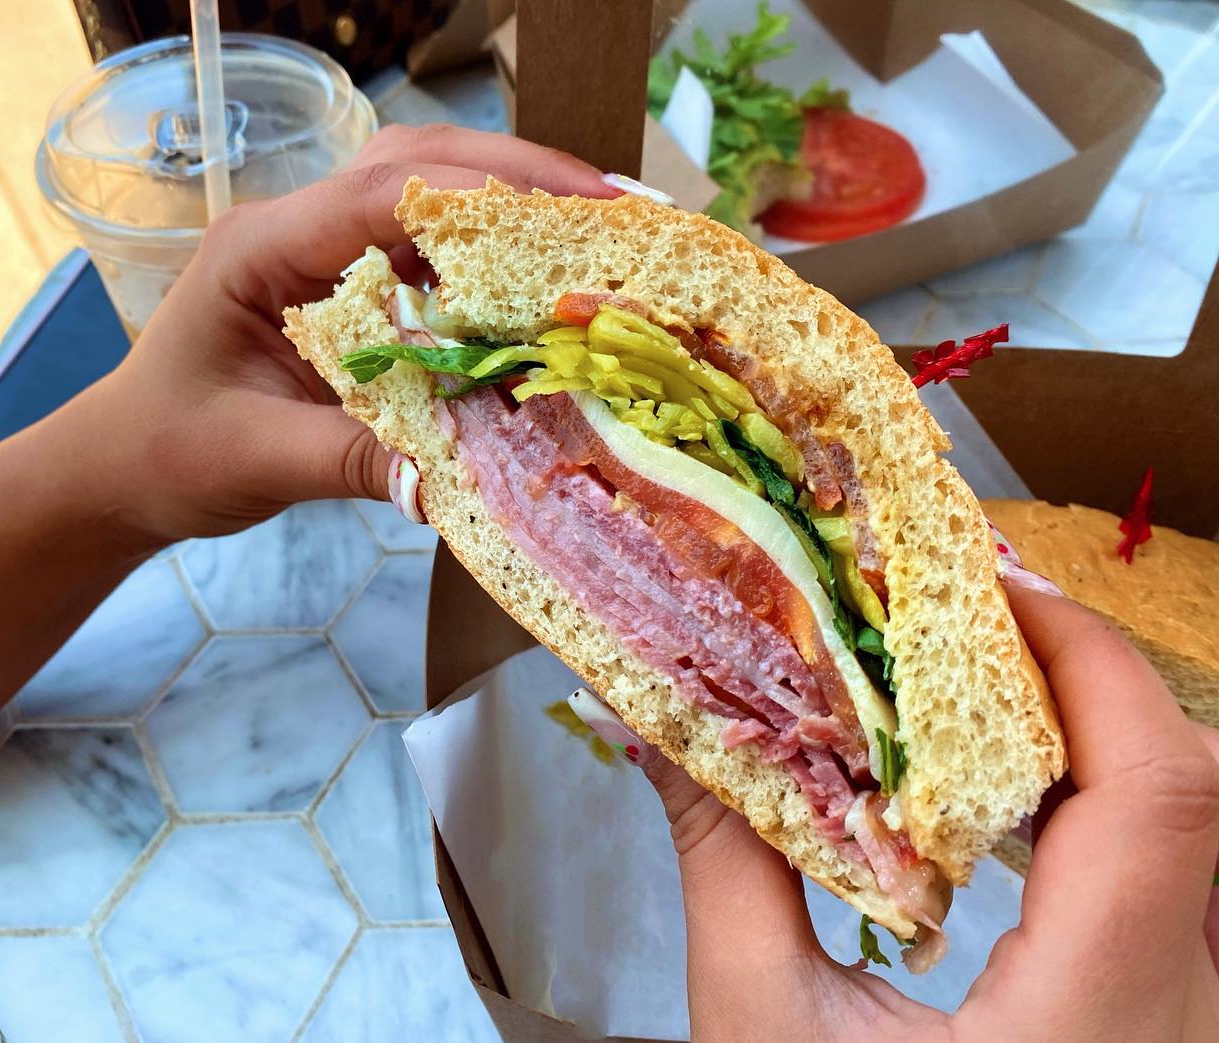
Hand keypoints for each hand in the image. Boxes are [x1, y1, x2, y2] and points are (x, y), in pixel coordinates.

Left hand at [63, 123, 619, 545]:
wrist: (120, 465)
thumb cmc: (166, 452)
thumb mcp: (254, 460)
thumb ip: (347, 461)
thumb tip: (445, 485)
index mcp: (261, 249)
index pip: (381, 195)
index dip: (482, 198)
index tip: (572, 216)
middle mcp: (293, 228)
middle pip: (417, 165)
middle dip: (520, 177)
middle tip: (616, 206)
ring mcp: (318, 249)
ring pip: (426, 191)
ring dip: (513, 203)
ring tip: (599, 229)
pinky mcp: (341, 282)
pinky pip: (424, 246)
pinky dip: (487, 254)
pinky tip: (538, 279)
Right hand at [637, 585, 1218, 1039]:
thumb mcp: (765, 1031)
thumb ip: (727, 866)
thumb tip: (658, 731)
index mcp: (1092, 1012)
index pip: (1157, 795)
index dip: (1086, 663)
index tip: (986, 590)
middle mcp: (1178, 1011)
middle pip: (1191, 790)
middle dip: (1085, 676)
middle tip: (968, 617)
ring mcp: (1187, 1017)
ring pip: (1196, 832)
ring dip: (1096, 733)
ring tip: (981, 682)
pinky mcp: (1165, 1018)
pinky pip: (1172, 879)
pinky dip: (1099, 802)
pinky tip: (1009, 793)